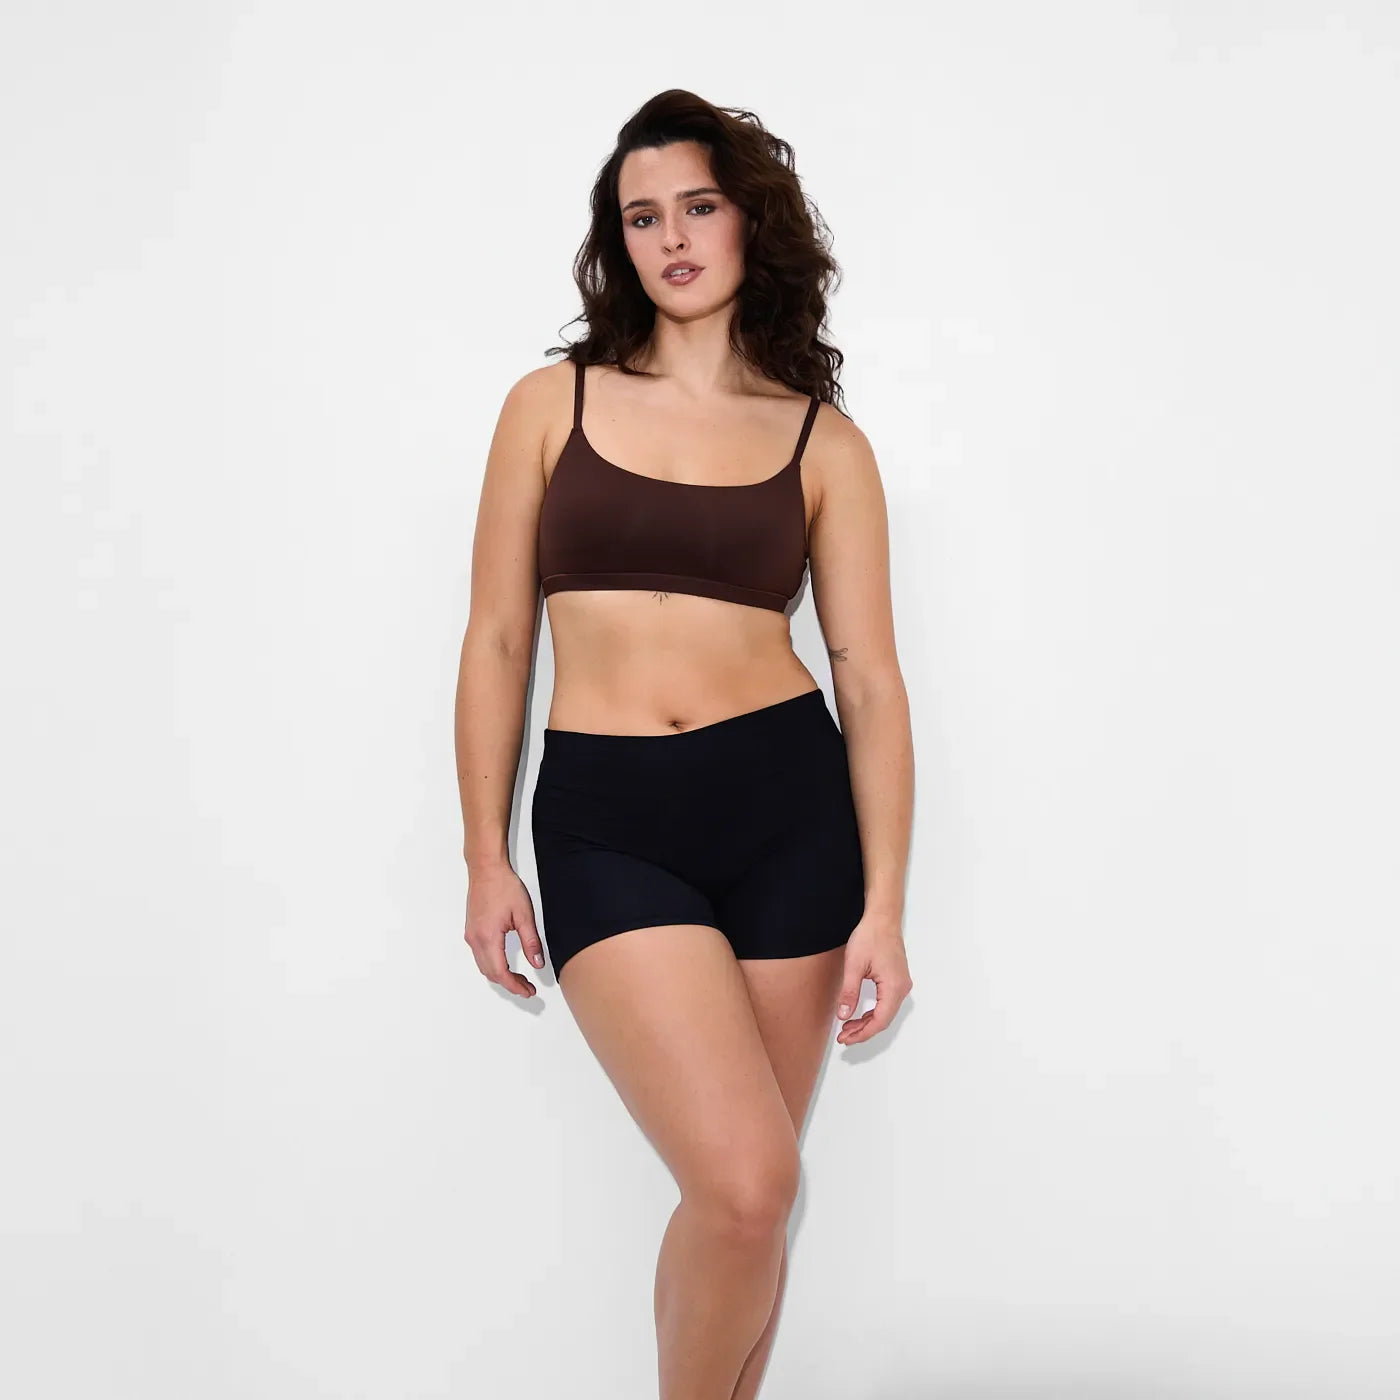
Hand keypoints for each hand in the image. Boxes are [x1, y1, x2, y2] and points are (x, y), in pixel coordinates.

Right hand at [464, 863, 544, 998]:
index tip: (528, 991)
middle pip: (491, 973)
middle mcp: (475, 939)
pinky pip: (480, 956)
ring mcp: (471, 935)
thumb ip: (531, 942)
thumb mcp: (524, 915)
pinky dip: (492, 965)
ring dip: (500, 976)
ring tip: (519, 979)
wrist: (486, 870)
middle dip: (509, 984)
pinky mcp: (471, 930)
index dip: (515, 986)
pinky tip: (504, 964)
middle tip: (527, 987)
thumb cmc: (503, 886)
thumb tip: (537, 964)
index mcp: (488, 937)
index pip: (501, 973)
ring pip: (484, 966)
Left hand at [834, 909, 911, 1044]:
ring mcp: (901, 984)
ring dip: (867, 1022)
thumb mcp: (853, 966)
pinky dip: (873, 1011)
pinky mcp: (897, 980)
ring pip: (885, 1012)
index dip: (862, 1033)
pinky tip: (859, 1014)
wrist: (882, 918)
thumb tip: (844, 1016)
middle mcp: (902, 988)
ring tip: (847, 1027)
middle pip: (883, 1020)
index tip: (845, 1038)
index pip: (879, 1021)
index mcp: (894, 987)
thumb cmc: (870, 936)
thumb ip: (849, 993)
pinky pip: (886, 1003)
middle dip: (863, 1030)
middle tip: (843, 1036)